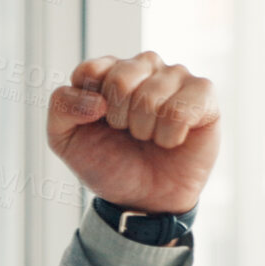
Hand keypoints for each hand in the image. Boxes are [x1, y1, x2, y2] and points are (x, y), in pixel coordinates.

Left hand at [46, 52, 219, 214]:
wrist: (142, 198)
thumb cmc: (108, 163)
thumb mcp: (64, 140)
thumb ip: (61, 108)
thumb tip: (97, 99)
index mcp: (107, 72)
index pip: (90, 70)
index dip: (89, 106)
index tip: (97, 123)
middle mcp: (142, 67)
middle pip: (121, 79)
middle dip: (118, 119)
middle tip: (126, 132)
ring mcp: (175, 76)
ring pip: (151, 95)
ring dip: (143, 129)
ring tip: (148, 137)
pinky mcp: (203, 94)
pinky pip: (181, 108)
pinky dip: (169, 135)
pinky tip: (171, 140)